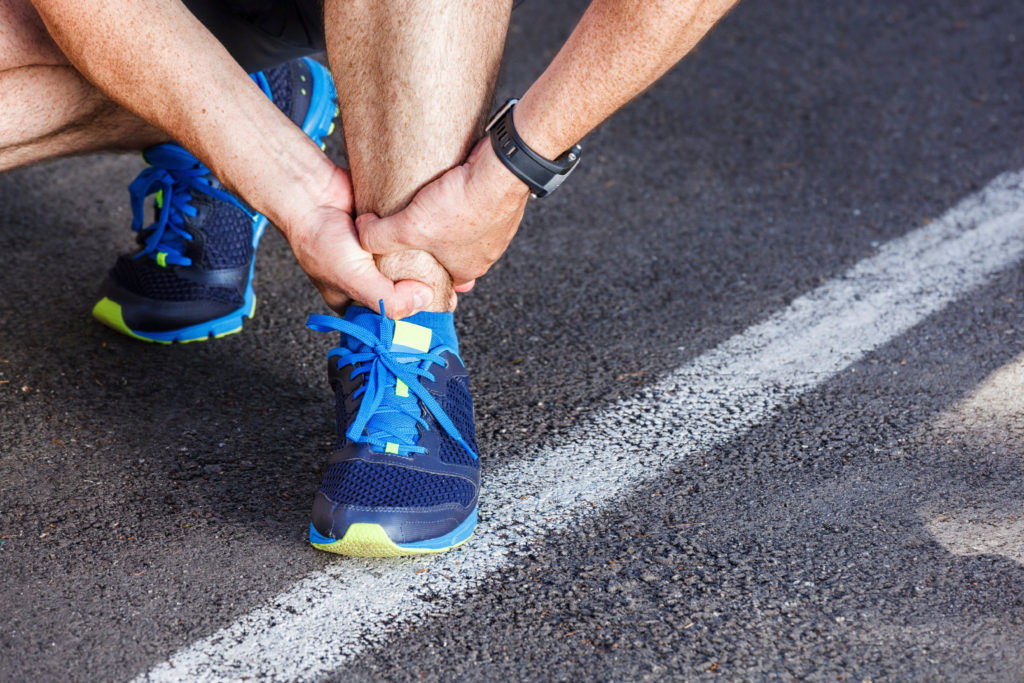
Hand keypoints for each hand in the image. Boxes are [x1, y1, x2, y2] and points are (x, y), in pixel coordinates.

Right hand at [281, 165, 433, 316]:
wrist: (310, 192)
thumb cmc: (319, 239)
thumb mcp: (354, 280)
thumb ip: (389, 299)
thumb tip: (425, 298)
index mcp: (354, 300)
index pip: (390, 319)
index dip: (411, 316)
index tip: (438, 310)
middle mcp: (367, 279)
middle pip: (405, 292)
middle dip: (422, 287)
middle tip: (445, 284)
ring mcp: (378, 255)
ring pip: (411, 265)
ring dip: (424, 261)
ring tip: (438, 258)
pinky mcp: (386, 232)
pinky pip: (409, 240)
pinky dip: (417, 239)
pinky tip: (426, 237)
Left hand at [356, 137, 530, 288]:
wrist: (501, 169)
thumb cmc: (463, 206)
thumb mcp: (409, 227)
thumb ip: (379, 236)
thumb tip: (362, 234)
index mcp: (468, 269)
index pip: (439, 279)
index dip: (420, 268)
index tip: (407, 255)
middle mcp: (486, 253)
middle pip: (451, 251)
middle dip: (433, 240)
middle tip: (415, 226)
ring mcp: (498, 228)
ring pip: (465, 227)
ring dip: (448, 217)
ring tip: (428, 203)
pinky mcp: (501, 201)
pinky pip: (478, 204)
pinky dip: (464, 197)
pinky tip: (449, 185)